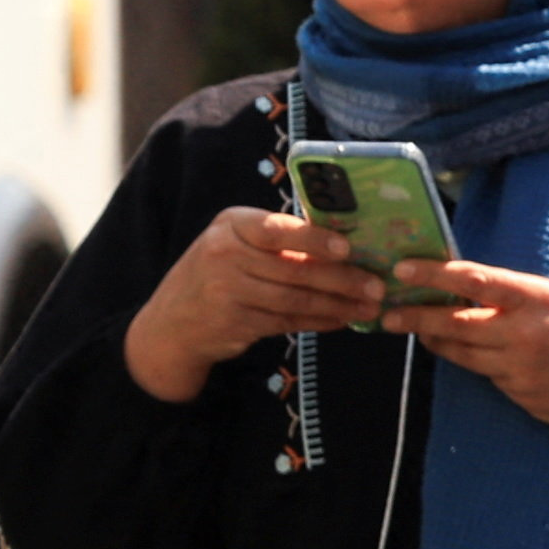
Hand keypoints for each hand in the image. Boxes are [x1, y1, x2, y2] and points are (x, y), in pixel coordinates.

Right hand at [121, 206, 386, 401]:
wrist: (171, 323)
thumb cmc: (219, 274)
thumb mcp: (238, 245)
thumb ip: (279, 241)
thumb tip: (348, 243)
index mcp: (232, 224)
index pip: (278, 229)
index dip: (315, 239)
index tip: (350, 248)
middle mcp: (224, 253)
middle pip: (295, 268)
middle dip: (343, 279)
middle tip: (378, 287)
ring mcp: (226, 290)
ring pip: (295, 298)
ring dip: (338, 305)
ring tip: (369, 308)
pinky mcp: (234, 322)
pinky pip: (287, 321)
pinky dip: (318, 321)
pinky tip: (341, 320)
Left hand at [393, 261, 548, 443]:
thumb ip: (523, 296)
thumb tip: (475, 292)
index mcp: (539, 300)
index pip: (474, 281)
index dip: (433, 274)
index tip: (403, 268)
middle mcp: (523, 334)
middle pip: (452, 324)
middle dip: (414, 317)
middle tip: (387, 312)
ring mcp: (518, 370)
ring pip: (461, 354)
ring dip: (437, 342)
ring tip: (422, 332)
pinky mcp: (519, 396)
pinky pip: (488, 377)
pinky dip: (481, 364)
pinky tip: (489, 358)